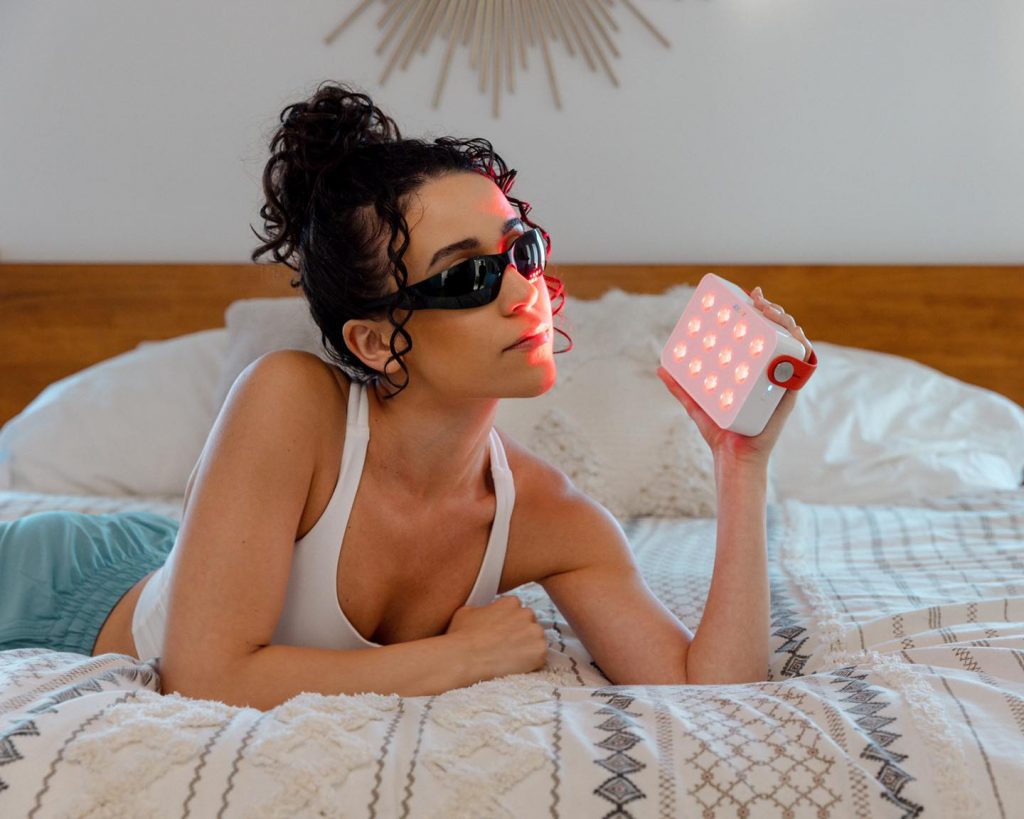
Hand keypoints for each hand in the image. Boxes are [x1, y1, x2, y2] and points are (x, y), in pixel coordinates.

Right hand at [445, 595, 547, 681]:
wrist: (466, 658)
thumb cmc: (462, 636)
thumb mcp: (466, 612)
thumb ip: (481, 608)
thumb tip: (482, 612)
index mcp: (511, 602)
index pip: (517, 611)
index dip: (509, 624)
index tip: (502, 634)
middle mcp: (527, 613)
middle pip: (529, 625)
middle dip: (520, 635)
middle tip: (506, 648)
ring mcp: (536, 632)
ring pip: (536, 641)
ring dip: (527, 648)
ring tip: (510, 659)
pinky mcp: (540, 651)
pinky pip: (540, 657)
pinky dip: (531, 664)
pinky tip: (515, 667)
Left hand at [657, 286, 813, 466]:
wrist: (733, 459)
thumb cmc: (721, 433)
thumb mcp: (697, 403)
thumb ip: (680, 386)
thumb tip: (661, 367)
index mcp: (753, 372)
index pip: (761, 335)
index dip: (759, 312)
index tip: (749, 295)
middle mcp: (771, 373)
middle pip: (779, 334)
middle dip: (774, 311)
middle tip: (757, 300)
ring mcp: (781, 382)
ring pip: (794, 344)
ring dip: (787, 323)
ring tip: (771, 312)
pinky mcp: (788, 394)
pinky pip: (802, 366)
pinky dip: (800, 347)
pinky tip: (793, 335)